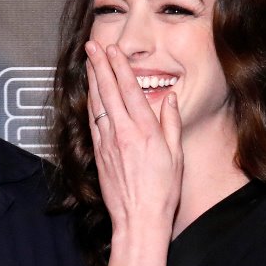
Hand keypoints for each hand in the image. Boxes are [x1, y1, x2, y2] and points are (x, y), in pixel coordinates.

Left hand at [84, 41, 182, 231]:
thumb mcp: (176, 155)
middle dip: (99, 66)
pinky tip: (89, 94)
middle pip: (108, 92)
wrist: (138, 219)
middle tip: (92, 46)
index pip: (129, 90)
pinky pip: (92, 122)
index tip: (113, 50)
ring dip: (92, 81)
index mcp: (145, 131)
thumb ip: (171, 124)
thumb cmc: (162, 191)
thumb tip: (169, 99)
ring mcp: (107, 143)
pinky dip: (90, 104)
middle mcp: (123, 133)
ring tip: (89, 62)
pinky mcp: (99, 154)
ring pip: (97, 104)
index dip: (120, 67)